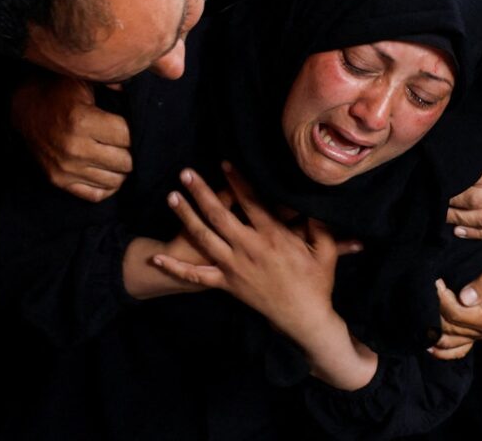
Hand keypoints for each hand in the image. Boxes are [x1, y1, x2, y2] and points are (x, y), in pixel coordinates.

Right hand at [11, 72, 131, 201]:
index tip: (134, 126)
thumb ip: (117, 83)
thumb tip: (151, 80)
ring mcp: (65, 169)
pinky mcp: (59, 181)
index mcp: (82, 121)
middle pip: (125, 162)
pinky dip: (107, 185)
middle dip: (132, 151)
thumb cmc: (60, 92)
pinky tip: (108, 170)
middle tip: (129, 142)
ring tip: (120, 154)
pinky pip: (96, 195)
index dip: (136, 131)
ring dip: (122, 169)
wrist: (24, 108)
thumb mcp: (85, 79)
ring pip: (115, 181)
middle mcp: (74, 149)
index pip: (128, 137)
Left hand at [155, 165, 339, 339]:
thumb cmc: (316, 282)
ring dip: (186, 216)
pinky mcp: (227, 285)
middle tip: (186, 173)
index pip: (250, 201)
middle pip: (219, 214)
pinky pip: (197, 276)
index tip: (224, 163)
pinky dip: (175, 269)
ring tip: (172, 197)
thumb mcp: (325, 249)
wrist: (304, 317)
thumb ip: (318, 224)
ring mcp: (234, 267)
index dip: (236, 181)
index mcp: (273, 236)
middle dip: (200, 192)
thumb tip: (312, 202)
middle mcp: (249, 248)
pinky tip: (157, 259)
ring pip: (204, 238)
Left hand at [429, 246, 481, 359]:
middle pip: (449, 328)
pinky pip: (456, 350)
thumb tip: (465, 298)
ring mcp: (479, 334)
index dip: (442, 299)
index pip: (457, 314)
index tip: (436, 281)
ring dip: (432, 328)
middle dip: (434, 309)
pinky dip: (442, 350)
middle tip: (428, 287)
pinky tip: (428, 345)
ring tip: (420, 310)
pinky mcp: (473, 333)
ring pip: (448, 340)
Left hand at [448, 118, 481, 238]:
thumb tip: (452, 142)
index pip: (474, 180)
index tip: (438, 182)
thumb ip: (481, 134)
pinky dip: (477, 234)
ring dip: (460, 221)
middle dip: (452, 204)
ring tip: (443, 215)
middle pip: (476, 203)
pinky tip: (459, 231)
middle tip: (436, 199)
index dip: (453, 184)